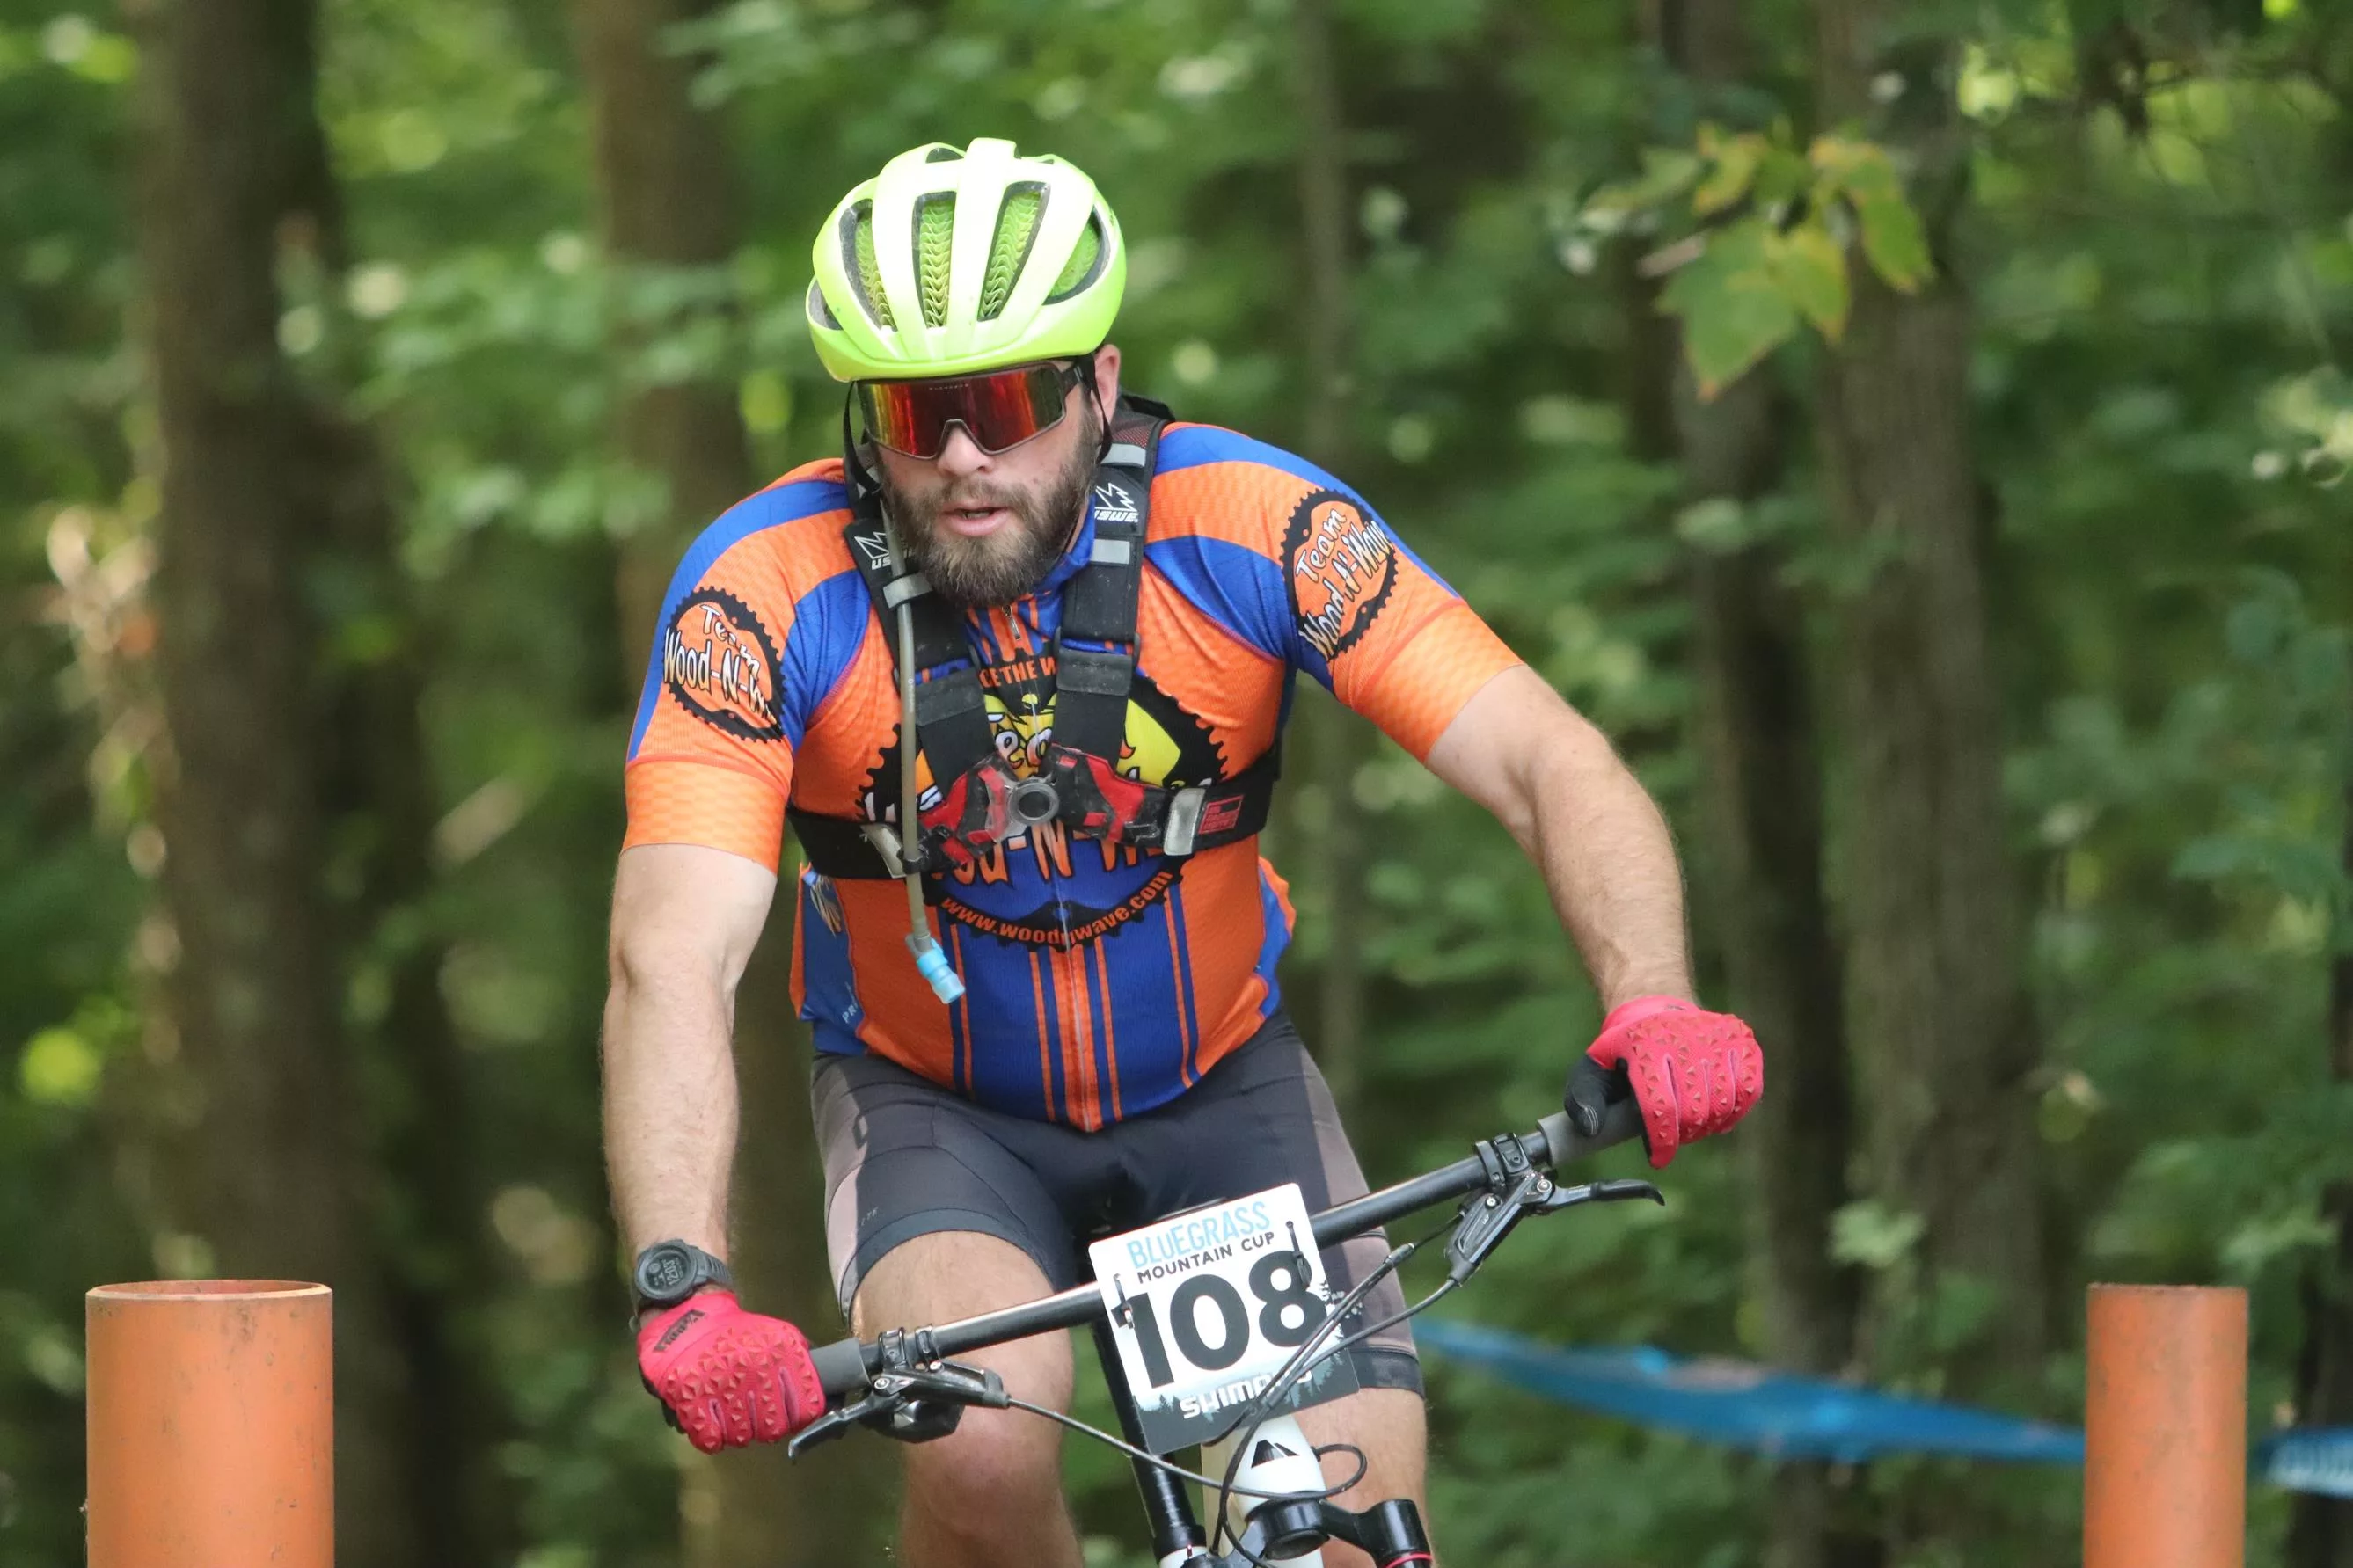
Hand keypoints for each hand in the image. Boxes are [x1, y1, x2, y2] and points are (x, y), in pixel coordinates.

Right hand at [636, 1290, 825, 1451]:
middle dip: (764, 1426)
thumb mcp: (777, 1335)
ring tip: (729, 1411)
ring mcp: (724, 1388)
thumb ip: (799, 1363)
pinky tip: (711, 1418)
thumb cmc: (734, 1331)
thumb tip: (819, 1397)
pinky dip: (711, 1435)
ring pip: (742, 1437)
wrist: (686, 1317)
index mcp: (781, 1355)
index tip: (789, 1416)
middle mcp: (755, 1372)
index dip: (798, 1417)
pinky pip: (711, 1440)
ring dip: (736, 1431)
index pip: (805, 1410)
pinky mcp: (692, 1400)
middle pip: (773, 1430)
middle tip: (754, 1413)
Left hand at [1566, 995, 1761, 1168]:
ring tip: (1692, 1125)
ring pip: (1724, 1101)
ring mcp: (1716, 1037)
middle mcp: (1684, 1038)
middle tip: (1674, 1138)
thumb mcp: (1593, 1067)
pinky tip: (1719, 1114)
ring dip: (1709, 1125)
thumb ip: (1584, 1100)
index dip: (1662, 1141)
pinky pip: (1749, 1087)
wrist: (1657, 1008)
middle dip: (1684, 1135)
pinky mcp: (1740, 1040)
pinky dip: (1736, 1109)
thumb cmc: (1624, 1050)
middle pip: (1695, 1109)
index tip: (1659, 1159)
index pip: (1661, 1107)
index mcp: (1644, 1046)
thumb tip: (1591, 1129)